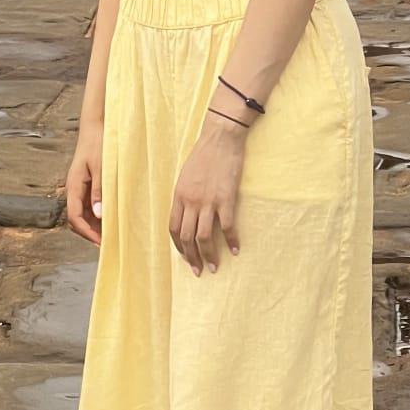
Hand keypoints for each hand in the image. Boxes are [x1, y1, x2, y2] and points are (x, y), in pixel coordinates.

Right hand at [65, 126, 104, 247]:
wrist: (96, 126)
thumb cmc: (99, 144)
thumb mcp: (101, 167)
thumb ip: (99, 190)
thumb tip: (99, 215)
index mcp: (74, 186)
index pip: (75, 217)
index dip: (87, 232)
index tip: (102, 243)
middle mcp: (74, 189)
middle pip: (78, 219)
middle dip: (92, 232)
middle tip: (110, 242)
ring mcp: (81, 187)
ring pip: (85, 213)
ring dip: (96, 224)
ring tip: (114, 232)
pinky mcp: (88, 184)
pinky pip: (91, 204)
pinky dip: (100, 213)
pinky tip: (113, 216)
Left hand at [169, 118, 245, 275]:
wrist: (221, 138)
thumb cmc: (204, 155)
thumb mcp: (186, 176)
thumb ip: (185, 196)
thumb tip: (188, 215)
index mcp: (179, 196)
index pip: (174, 228)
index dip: (179, 246)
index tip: (186, 258)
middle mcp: (191, 201)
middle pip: (187, 237)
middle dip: (192, 258)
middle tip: (199, 270)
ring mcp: (208, 201)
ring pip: (204, 237)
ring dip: (209, 255)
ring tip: (214, 267)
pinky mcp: (226, 199)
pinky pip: (227, 227)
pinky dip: (232, 241)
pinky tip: (236, 249)